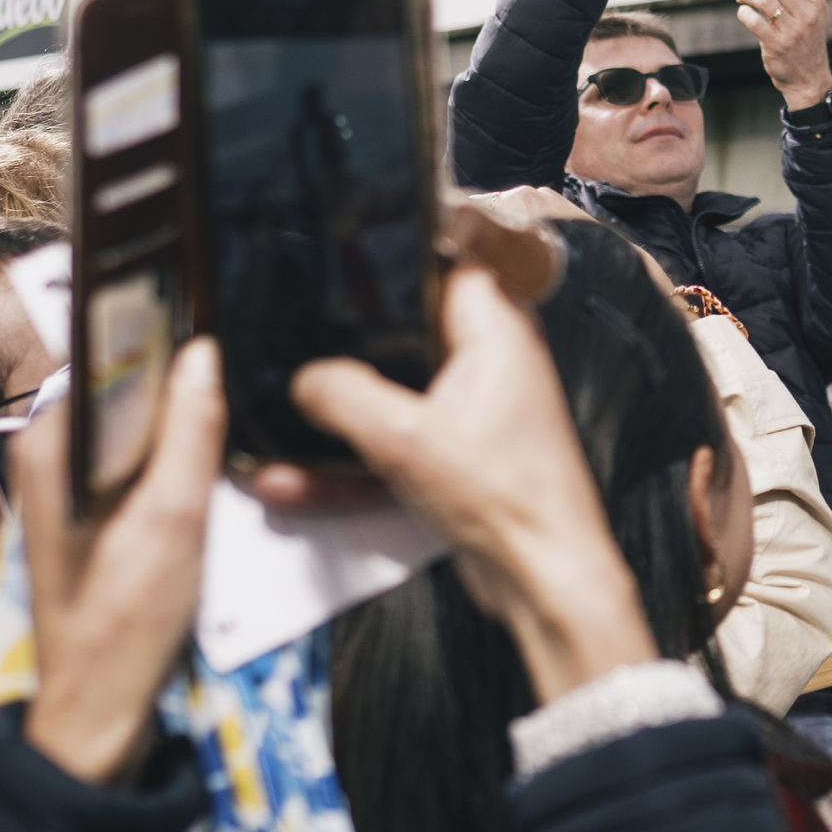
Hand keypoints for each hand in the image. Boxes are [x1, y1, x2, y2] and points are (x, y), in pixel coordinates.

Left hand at [8, 340, 224, 781]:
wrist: (99, 708)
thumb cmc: (127, 618)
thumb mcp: (173, 519)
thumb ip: (189, 431)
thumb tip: (205, 349)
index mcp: (53, 444)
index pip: (109, 351)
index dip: (164, 328)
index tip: (221, 310)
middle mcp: (52, 452)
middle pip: (126, 384)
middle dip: (182, 374)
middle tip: (246, 359)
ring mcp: (71, 481)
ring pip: (138, 421)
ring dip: (185, 416)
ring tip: (239, 400)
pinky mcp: (93, 508)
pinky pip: (139, 455)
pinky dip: (176, 451)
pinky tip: (217, 454)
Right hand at [286, 261, 654, 702]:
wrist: (545, 576)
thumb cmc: (505, 499)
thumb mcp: (406, 440)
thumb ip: (347, 398)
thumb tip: (305, 379)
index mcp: (496, 333)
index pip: (448, 264)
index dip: (400, 258)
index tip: (346, 256)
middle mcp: (493, 362)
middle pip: (412, 329)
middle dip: (355, 341)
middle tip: (298, 333)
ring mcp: (479, 411)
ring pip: (399, 394)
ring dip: (346, 414)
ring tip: (286, 418)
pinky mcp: (465, 456)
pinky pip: (401, 443)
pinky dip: (360, 458)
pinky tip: (302, 480)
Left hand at [737, 0, 831, 107]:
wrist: (809, 77)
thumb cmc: (809, 39)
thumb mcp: (817, 10)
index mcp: (816, 2)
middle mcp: (807, 15)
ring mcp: (793, 31)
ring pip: (763, 0)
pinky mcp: (777, 45)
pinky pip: (754, 22)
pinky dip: (744, 13)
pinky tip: (743, 11)